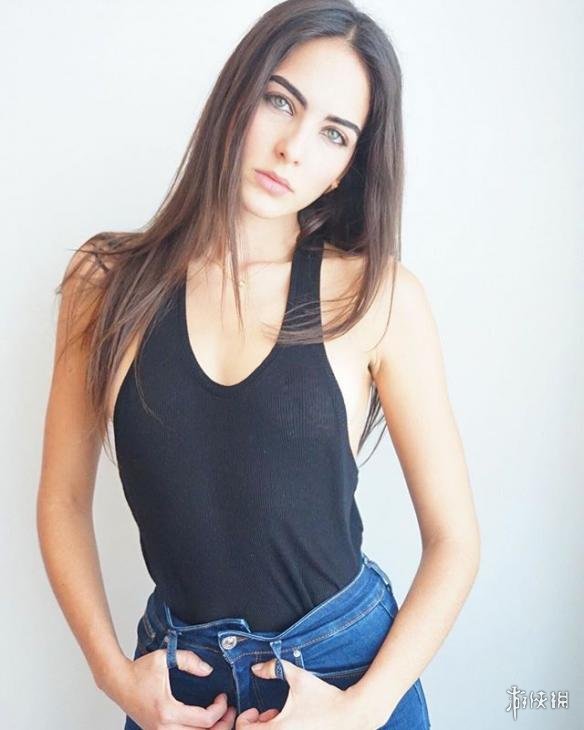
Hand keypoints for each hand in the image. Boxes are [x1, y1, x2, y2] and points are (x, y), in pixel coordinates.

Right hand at [114, 648, 236, 728]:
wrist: (118, 681)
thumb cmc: (139, 670)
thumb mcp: (165, 658)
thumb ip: (189, 660)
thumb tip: (208, 670)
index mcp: (167, 711)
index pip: (204, 720)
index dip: (220, 709)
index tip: (224, 696)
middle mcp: (163, 727)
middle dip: (221, 724)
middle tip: (230, 712)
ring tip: (220, 718)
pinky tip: (203, 724)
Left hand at [235, 658, 370, 728]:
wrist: (351, 714)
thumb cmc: (325, 698)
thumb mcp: (297, 678)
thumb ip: (274, 668)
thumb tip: (256, 668)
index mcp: (278, 729)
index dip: (245, 718)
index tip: (255, 709)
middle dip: (257, 725)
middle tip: (267, 712)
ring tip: (279, 717)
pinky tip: (291, 723)